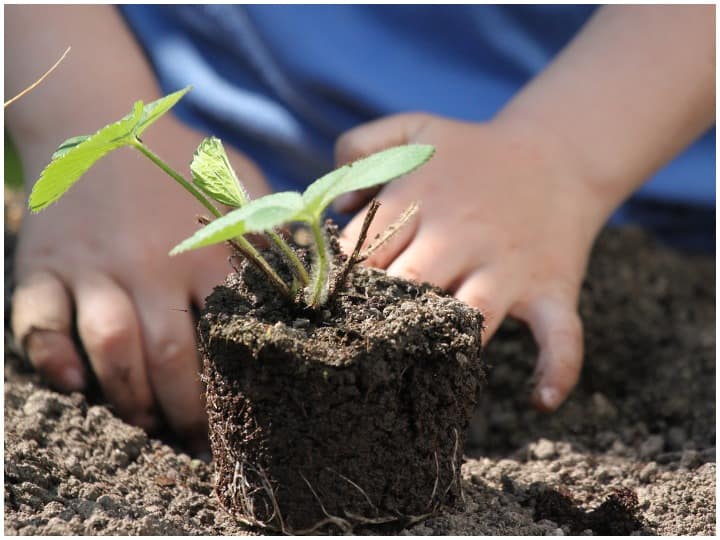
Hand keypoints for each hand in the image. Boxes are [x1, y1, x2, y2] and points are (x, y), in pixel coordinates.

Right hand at [11, 120, 269, 450]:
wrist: (95, 117)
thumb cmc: (177, 159)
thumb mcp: (236, 181)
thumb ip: (269, 228)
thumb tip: (310, 275)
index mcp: (202, 250)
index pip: (225, 334)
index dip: (235, 388)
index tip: (243, 419)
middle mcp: (148, 263)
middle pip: (168, 356)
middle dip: (184, 412)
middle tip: (195, 441)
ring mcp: (92, 265)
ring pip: (109, 347)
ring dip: (128, 397)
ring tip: (147, 424)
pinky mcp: (45, 265)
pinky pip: (38, 321)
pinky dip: (51, 358)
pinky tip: (73, 385)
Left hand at [335, 113, 608, 410]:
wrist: (558, 152)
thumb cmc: (472, 152)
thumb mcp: (413, 129)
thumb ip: (359, 147)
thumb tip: (337, 207)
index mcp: (420, 200)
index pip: (363, 252)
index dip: (339, 283)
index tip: (324, 309)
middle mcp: (460, 235)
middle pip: (407, 287)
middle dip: (380, 317)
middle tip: (358, 347)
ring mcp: (507, 266)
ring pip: (471, 317)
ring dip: (446, 347)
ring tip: (420, 374)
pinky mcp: (551, 288)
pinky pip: (561, 335)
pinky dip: (558, 369)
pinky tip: (540, 400)